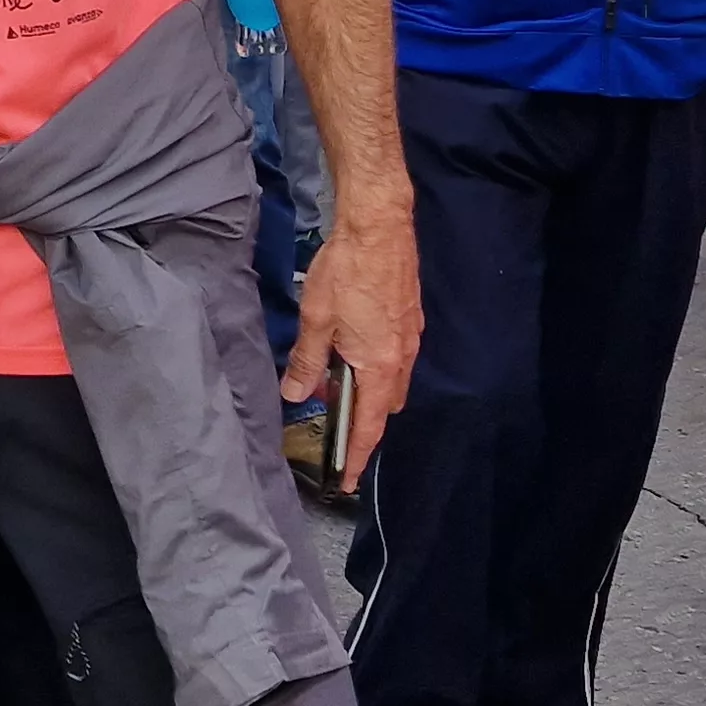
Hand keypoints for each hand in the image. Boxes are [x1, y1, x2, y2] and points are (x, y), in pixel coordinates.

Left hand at [283, 212, 420, 493]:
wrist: (379, 225)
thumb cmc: (346, 271)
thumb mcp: (316, 320)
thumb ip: (306, 361)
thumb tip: (295, 395)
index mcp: (380, 366)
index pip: (368, 426)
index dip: (356, 456)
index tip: (348, 480)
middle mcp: (402, 358)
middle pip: (383, 408)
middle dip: (362, 424)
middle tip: (335, 433)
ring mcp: (410, 338)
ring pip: (391, 382)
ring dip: (368, 393)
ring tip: (338, 390)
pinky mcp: (410, 318)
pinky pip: (395, 359)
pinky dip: (376, 368)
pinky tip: (353, 354)